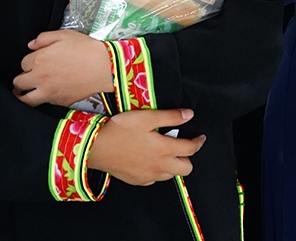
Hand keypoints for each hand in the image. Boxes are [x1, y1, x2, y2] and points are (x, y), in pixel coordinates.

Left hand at [14, 30, 112, 106]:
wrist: (105, 68)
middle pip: (18, 82)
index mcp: (39, 60)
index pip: (22, 63)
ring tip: (24, 92)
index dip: (29, 61)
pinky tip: (48, 93)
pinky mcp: (59, 102)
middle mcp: (39, 78)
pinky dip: (43, 99)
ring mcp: (48, 93)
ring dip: (23, 95)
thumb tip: (31, 45)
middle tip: (28, 76)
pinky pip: (44, 103)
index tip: (36, 60)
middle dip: (22, 78)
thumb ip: (44, 38)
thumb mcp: (65, 35)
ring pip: (25, 99)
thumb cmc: (86, 49)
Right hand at [88, 108, 204, 185]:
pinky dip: (157, 171)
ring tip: (166, 152)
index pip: (190, 149)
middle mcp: (158, 166)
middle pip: (185, 169)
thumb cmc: (119, 130)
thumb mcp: (146, 117)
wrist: (95, 147)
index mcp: (164, 149)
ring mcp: (147, 176)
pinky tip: (150, 160)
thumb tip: (188, 115)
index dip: (199, 142)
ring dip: (173, 165)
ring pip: (170, 175)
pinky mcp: (136, 180)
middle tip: (183, 146)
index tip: (200, 138)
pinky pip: (153, 179)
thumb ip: (170, 117)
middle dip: (188, 158)